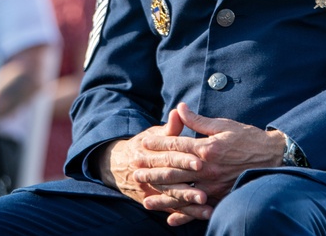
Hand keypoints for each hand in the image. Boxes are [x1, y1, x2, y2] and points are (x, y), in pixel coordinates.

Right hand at [98, 109, 209, 224]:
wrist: (119, 165)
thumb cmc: (145, 144)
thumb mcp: (153, 134)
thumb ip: (170, 127)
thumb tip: (179, 111)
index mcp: (148, 154)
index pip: (168, 157)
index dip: (183, 160)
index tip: (199, 162)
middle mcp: (147, 174)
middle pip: (169, 181)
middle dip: (187, 188)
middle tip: (205, 193)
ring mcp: (150, 190)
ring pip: (170, 198)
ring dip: (188, 204)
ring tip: (206, 207)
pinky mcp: (155, 201)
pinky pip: (171, 209)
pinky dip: (186, 214)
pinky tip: (203, 215)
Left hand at [135, 103, 286, 226]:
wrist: (272, 157)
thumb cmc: (247, 138)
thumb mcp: (223, 125)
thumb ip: (198, 120)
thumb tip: (180, 108)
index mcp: (207, 148)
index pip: (177, 145)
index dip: (158, 143)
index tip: (144, 143)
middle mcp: (208, 169)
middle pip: (174, 170)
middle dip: (153, 170)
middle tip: (135, 170)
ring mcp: (213, 185)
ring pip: (182, 192)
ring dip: (162, 195)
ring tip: (145, 198)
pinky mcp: (220, 197)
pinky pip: (199, 208)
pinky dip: (185, 215)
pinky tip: (171, 219)